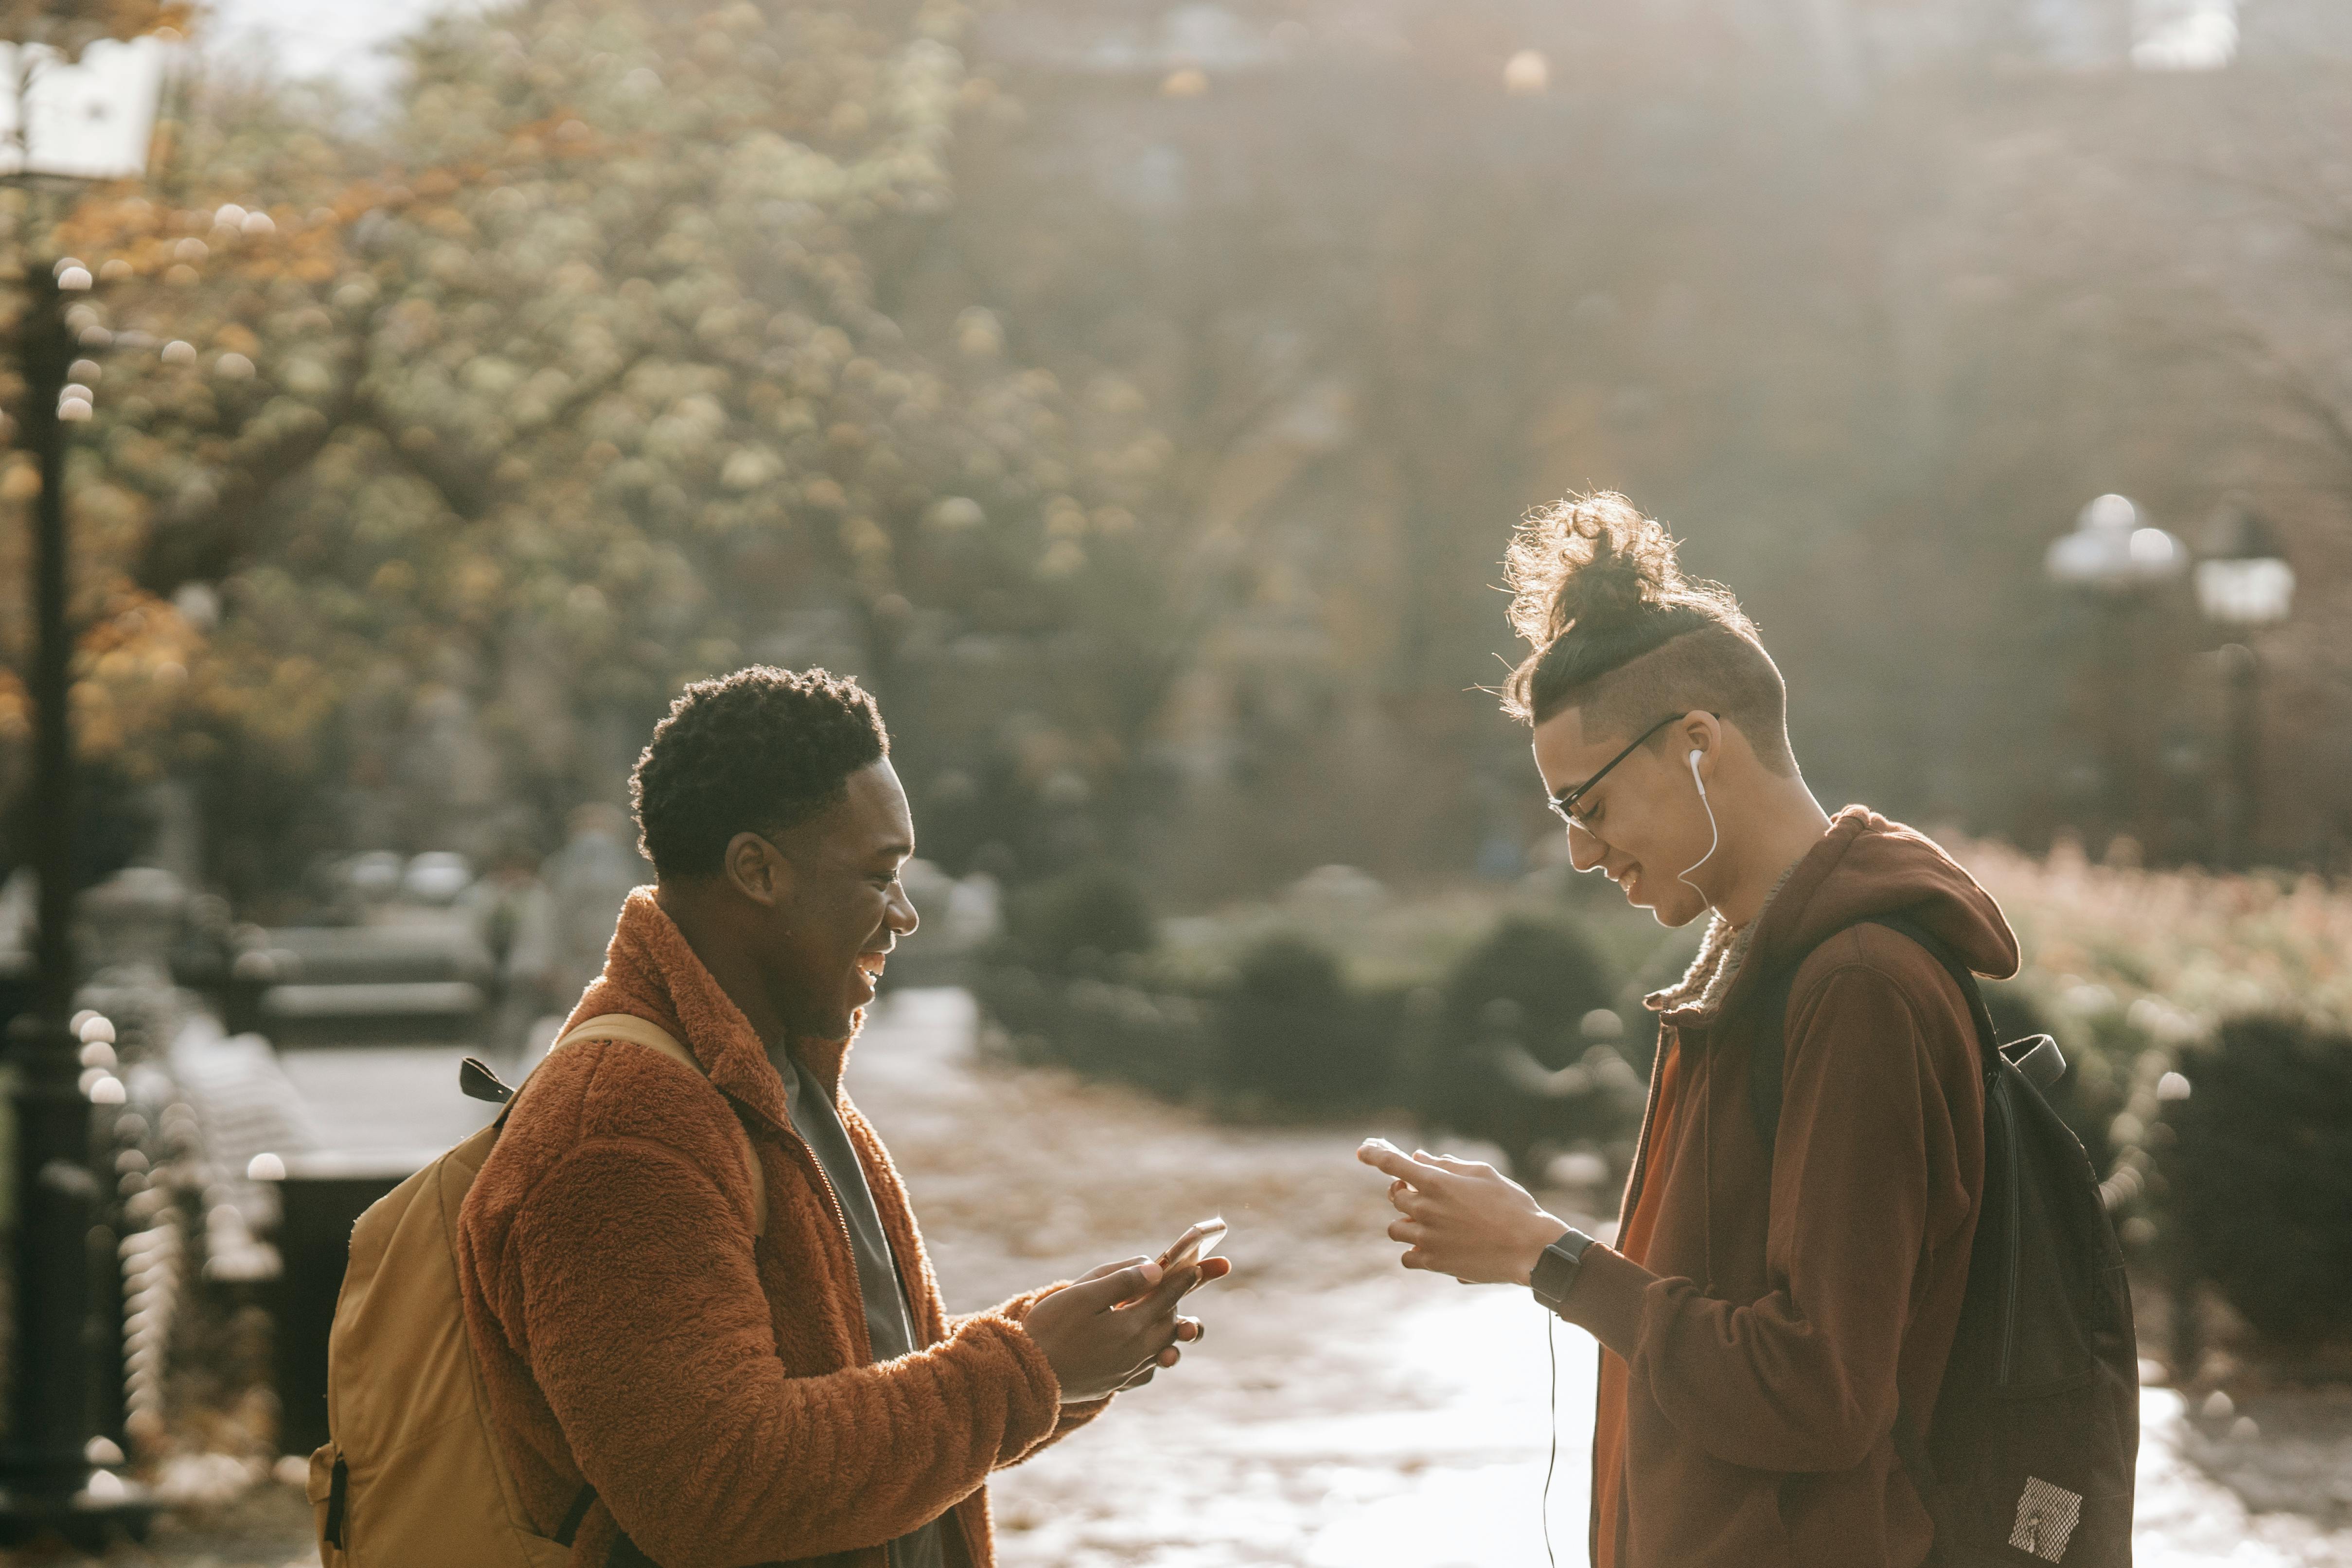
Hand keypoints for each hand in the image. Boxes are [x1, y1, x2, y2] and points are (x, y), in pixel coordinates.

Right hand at [1022, 1253, 1229, 1402]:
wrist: (1025, 1376)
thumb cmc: (1049, 1328)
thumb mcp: (1081, 1295)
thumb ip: (1120, 1280)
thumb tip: (1155, 1269)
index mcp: (1130, 1326)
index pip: (1167, 1297)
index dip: (1184, 1279)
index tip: (1197, 1267)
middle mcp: (1136, 1352)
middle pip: (1170, 1323)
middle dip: (1178, 1302)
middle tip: (1180, 1287)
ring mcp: (1127, 1371)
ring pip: (1164, 1349)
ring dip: (1171, 1330)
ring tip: (1173, 1319)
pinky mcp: (1116, 1384)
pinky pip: (1148, 1371)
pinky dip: (1154, 1356)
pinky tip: (1146, 1349)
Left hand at [1357, 1139, 1568, 1285]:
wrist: (1529, 1248)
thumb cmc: (1511, 1205)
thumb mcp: (1483, 1174)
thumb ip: (1447, 1165)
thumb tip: (1420, 1157)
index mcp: (1436, 1182)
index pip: (1392, 1163)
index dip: (1374, 1153)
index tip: (1362, 1150)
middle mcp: (1425, 1209)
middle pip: (1396, 1196)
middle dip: (1406, 1191)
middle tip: (1424, 1192)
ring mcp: (1427, 1238)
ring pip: (1396, 1227)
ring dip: (1408, 1221)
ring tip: (1432, 1222)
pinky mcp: (1434, 1262)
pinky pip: (1407, 1256)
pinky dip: (1414, 1250)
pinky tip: (1432, 1246)